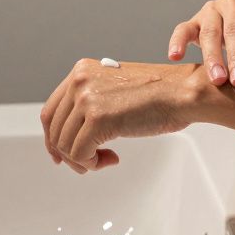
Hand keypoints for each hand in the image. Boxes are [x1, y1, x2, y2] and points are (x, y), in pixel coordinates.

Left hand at [40, 59, 195, 173]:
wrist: (182, 93)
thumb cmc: (159, 94)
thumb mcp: (114, 88)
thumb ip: (90, 102)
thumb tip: (71, 133)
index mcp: (81, 71)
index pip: (51, 111)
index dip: (52, 138)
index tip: (60, 154)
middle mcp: (80, 81)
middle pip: (54, 130)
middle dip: (68, 154)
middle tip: (87, 163)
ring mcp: (87, 98)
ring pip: (65, 145)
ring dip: (83, 160)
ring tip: (103, 159)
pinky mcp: (98, 118)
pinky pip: (80, 154)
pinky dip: (92, 163)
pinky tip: (112, 158)